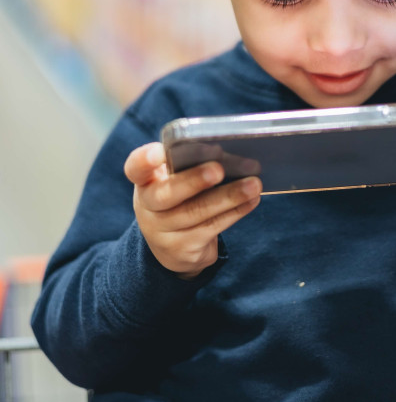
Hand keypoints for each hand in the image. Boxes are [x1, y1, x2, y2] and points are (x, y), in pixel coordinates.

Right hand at [125, 142, 261, 278]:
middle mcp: (148, 207)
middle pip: (167, 194)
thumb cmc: (179, 198)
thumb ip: (188, 165)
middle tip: (218, 169)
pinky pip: (213, 227)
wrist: (172, 246)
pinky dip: (236, 211)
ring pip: (197, 212)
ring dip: (229, 197)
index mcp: (145, 180)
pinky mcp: (183, 249)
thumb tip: (229, 154)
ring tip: (253, 184)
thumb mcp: (173, 181)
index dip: (144, 160)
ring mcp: (163, 232)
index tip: (159, 153)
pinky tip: (252, 200)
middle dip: (193, 181)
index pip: (135, 168)